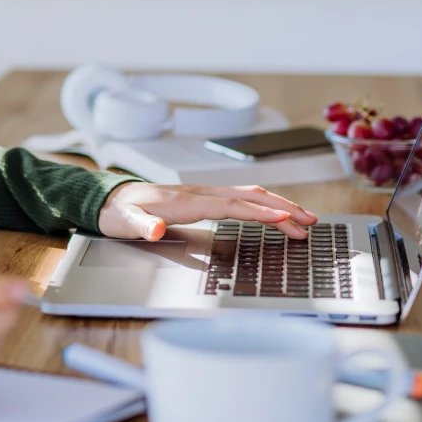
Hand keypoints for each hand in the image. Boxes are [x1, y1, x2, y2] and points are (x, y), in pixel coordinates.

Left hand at [97, 181, 317, 240]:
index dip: (260, 213)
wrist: (110, 200)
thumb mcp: (125, 223)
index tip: (286, 220)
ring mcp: (204, 194)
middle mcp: (201, 193)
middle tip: (311, 223)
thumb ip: (142, 226)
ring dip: (279, 206)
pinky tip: (274, 215)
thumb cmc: (119, 213)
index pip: (233, 205)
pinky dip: (264, 205)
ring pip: (250, 195)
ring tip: (304, 220)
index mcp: (188, 201)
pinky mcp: (204, 199)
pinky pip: (242, 199)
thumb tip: (157, 228)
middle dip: (283, 208)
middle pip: (251, 197)